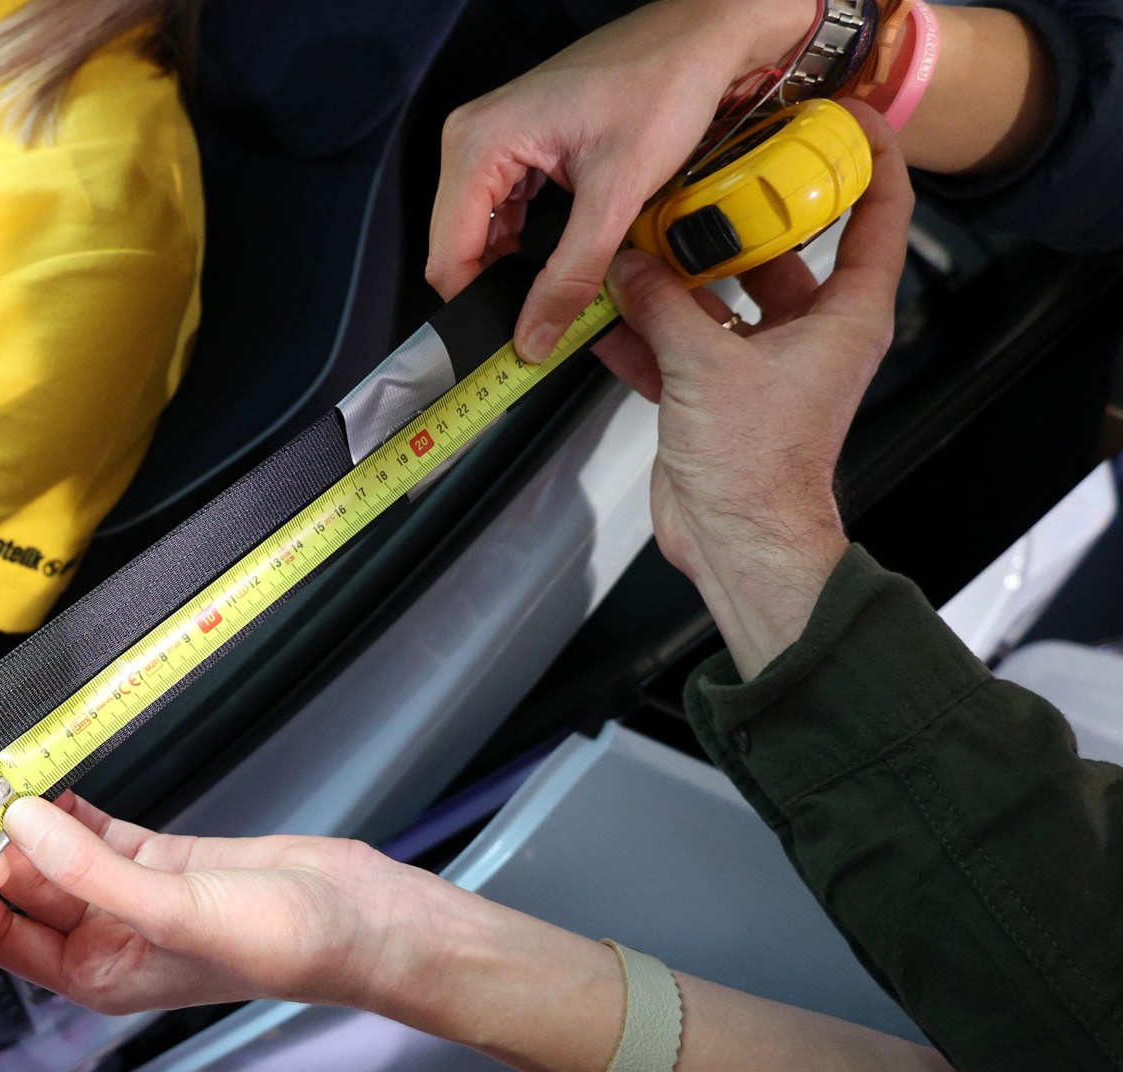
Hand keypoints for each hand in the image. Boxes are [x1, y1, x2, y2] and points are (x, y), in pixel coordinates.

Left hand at [0, 794, 435, 1014]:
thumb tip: (22, 822)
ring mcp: (135, 897)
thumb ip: (91, 870)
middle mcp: (107, 941)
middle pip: (25, 888)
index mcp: (96, 976)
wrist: (358, 919)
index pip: (2, 934)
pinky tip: (49, 775)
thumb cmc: (279, 944)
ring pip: (60, 854)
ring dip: (33, 818)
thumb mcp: (173, 909)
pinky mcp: (164, 859)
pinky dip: (74, 806)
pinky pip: (100, 832)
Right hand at [428, 0, 808, 359]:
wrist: (700, 40)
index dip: (477, 308)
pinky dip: (529, 243)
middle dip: (498, 290)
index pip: (448, 256)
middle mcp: (473, 140)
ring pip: (482, 236)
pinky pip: (504, 213)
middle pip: (460, 248)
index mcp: (480, 144)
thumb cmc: (662, 85)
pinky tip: (565, 250)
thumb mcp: (616, 194)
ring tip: (563, 285)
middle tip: (548, 321)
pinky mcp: (517, 148)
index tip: (514, 343)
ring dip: (516, 268)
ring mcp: (492, 142)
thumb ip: (571, 275)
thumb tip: (535, 336)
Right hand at [596, 103, 913, 677]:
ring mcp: (763, 365)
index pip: (878, 216)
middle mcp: (811, 335)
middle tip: (690, 185)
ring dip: (675, 281)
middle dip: (732, 222)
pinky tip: (605, 321)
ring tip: (633, 250)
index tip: (837, 120)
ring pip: (721, 300)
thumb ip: (662, 304)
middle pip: (779, 253)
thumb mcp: (706, 365)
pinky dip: (646, 335)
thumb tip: (629, 265)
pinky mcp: (719, 396)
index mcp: (844, 316)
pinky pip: (681, 347)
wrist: (737, 541)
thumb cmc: (758, 466)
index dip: (867, 160)